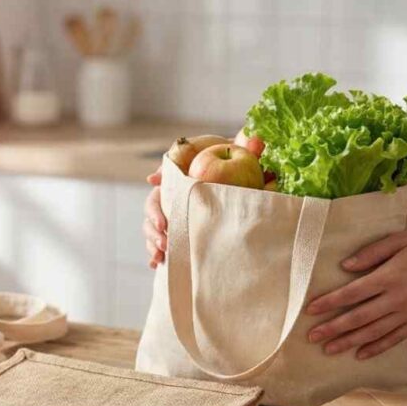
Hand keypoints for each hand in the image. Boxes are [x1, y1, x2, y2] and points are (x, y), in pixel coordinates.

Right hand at [143, 129, 253, 268]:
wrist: (241, 170)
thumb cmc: (234, 155)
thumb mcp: (237, 147)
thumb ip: (244, 143)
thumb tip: (254, 141)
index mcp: (178, 176)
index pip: (159, 191)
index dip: (157, 208)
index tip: (164, 224)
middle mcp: (171, 194)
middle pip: (152, 212)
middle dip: (154, 230)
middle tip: (166, 243)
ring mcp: (174, 211)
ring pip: (153, 227)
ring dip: (153, 242)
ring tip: (162, 256)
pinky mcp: (179, 226)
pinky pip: (162, 240)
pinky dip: (156, 252)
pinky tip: (156, 264)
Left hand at [305, 228, 406, 359]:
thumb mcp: (401, 239)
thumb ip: (372, 253)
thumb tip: (345, 266)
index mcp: (390, 276)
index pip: (351, 293)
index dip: (329, 303)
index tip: (310, 310)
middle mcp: (397, 298)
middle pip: (358, 317)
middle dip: (332, 328)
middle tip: (311, 337)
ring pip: (374, 332)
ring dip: (349, 342)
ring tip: (329, 350)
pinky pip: (395, 338)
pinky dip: (377, 347)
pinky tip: (360, 354)